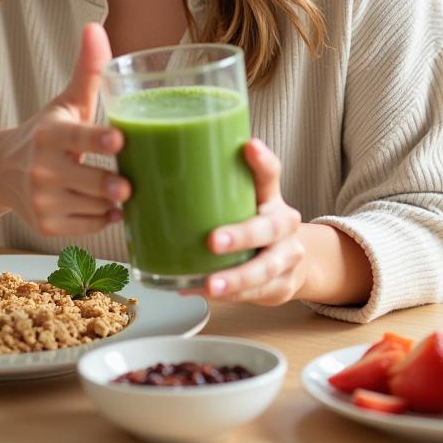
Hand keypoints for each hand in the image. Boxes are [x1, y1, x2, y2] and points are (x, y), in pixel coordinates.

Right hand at [0, 22, 130, 236]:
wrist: (2, 171)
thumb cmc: (48, 131)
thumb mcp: (67, 101)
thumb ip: (87, 69)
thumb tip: (95, 27)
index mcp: (51, 133)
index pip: (78, 136)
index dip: (99, 139)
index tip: (120, 138)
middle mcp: (42, 168)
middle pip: (89, 180)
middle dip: (112, 184)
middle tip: (129, 184)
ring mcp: (42, 200)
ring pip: (92, 207)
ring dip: (113, 203)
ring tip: (125, 191)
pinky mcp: (45, 225)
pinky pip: (87, 227)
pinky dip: (103, 220)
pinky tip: (110, 208)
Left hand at [190, 139, 306, 305]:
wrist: (289, 260)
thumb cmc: (251, 222)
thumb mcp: (239, 201)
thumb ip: (209, 188)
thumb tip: (153, 177)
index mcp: (270, 197)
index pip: (270, 174)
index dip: (261, 161)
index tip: (248, 146)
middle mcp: (284, 224)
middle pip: (269, 227)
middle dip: (241, 235)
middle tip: (213, 241)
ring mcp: (287, 257)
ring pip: (265, 269)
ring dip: (236, 278)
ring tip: (210, 285)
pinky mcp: (282, 285)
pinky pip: (257, 294)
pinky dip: (232, 296)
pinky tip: (207, 293)